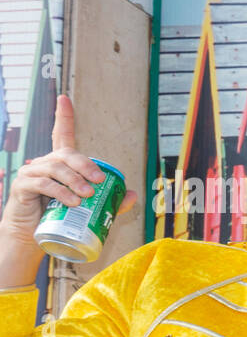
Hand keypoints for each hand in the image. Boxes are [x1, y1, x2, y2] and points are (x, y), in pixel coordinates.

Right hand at [0, 95, 136, 285]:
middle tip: (100, 180)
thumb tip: (134, 194)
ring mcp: (31, 173)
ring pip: (55, 169)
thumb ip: (110, 201)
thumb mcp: (87, 208)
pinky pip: (42, 184)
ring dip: (74, 180)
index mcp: (60, 164)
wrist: (32, 237)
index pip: (62, 135)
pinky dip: (59, 192)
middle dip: (85, 165)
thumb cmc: (60, 219)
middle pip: (66, 154)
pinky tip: (71, 201)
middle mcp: (45, 163)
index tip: (64, 99)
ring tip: (87, 195)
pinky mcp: (23, 187)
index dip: (64, 117)